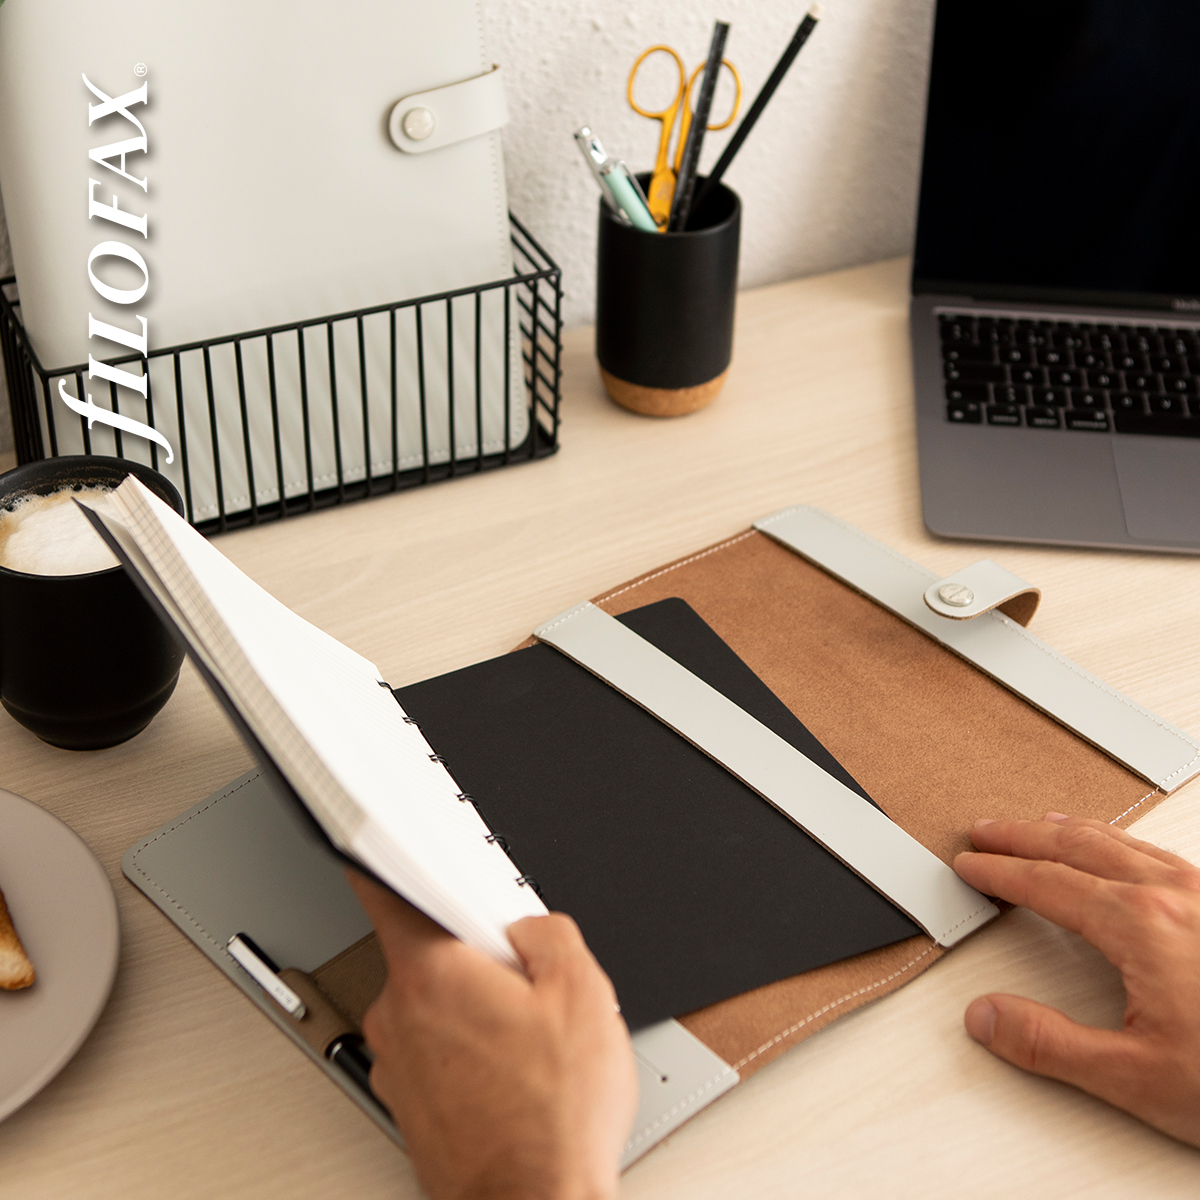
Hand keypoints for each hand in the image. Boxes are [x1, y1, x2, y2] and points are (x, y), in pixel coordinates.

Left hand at [347, 873, 637, 1199]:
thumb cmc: (552, 1120)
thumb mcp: (583, 993)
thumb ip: (550, 932)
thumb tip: (529, 928)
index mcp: (429, 973)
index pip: (386, 887)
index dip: (401, 855)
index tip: (411, 843)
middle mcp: (397, 1016)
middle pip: (430, 949)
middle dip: (478, 953)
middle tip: (526, 981)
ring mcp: (397, 1065)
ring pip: (438, 1003)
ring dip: (478, 1007)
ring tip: (530, 1041)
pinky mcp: (409, 1104)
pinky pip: (438, 1049)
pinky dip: (471, 1050)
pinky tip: (517, 1074)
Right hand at [954, 813, 1199, 1145]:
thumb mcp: (1138, 1078)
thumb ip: (1049, 1045)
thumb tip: (987, 1017)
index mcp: (1142, 925)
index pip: (1047, 884)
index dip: (1000, 872)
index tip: (970, 865)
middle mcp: (1176, 897)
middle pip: (1079, 847)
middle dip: (1024, 835)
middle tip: (986, 830)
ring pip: (1124, 843)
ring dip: (1072, 830)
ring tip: (1042, 824)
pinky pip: (1161, 854)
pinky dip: (1120, 842)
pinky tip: (1124, 852)